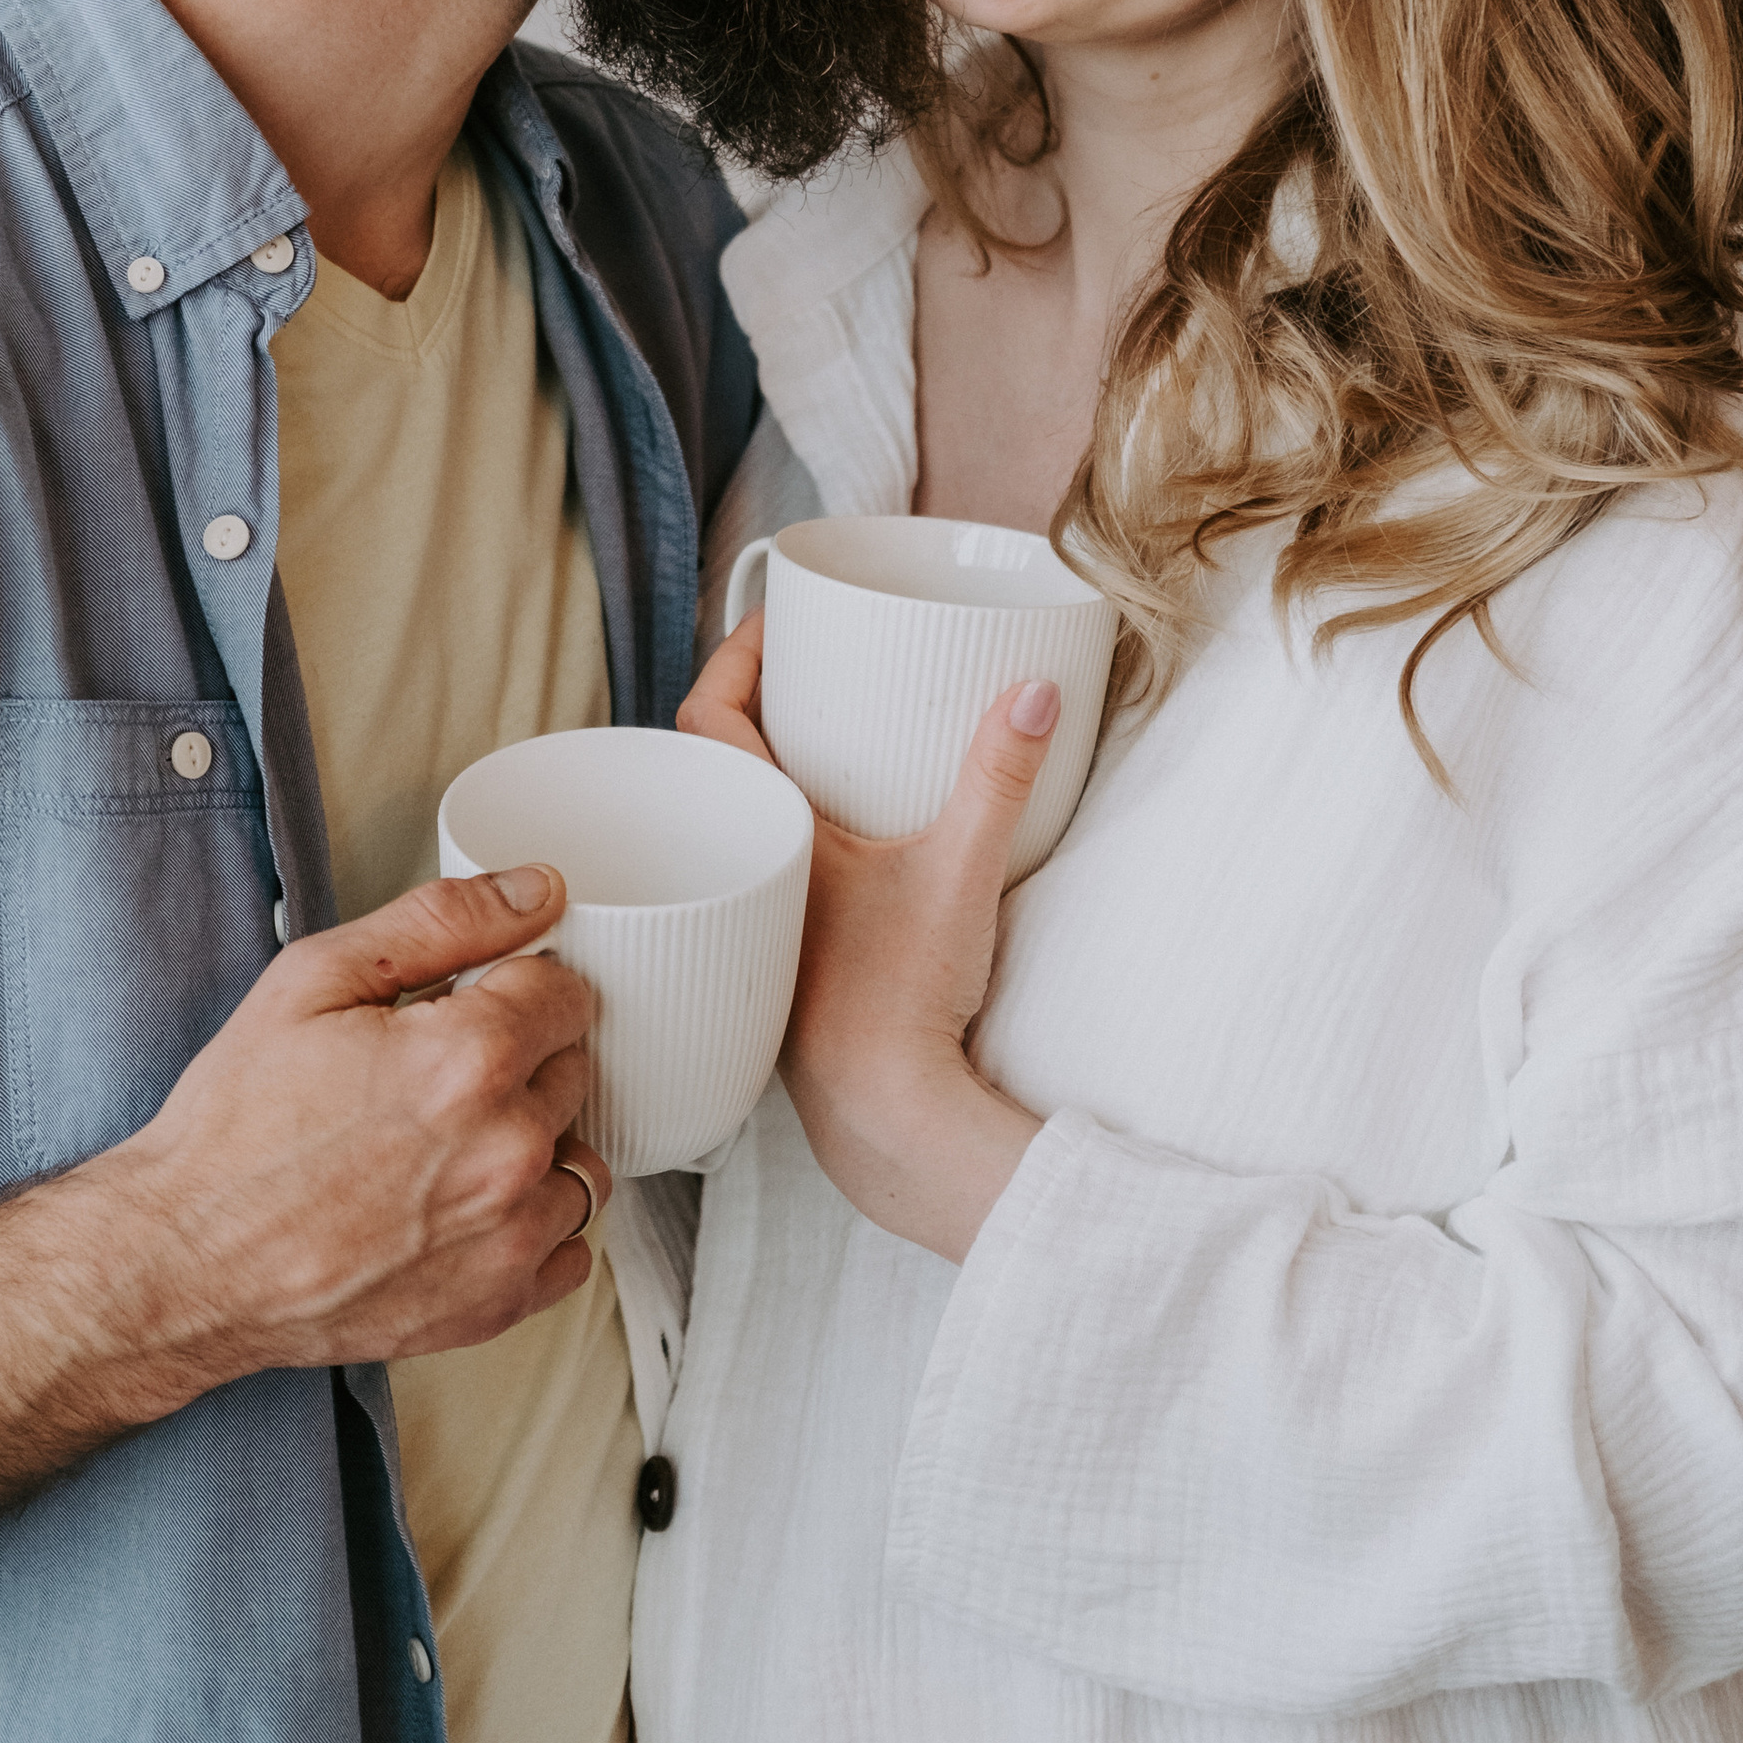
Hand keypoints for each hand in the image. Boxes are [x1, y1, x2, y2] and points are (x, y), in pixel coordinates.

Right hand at [106, 863, 610, 1386]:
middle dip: (519, 1058)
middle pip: (573, 1069)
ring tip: (450, 1143)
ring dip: (534, 1143)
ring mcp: (507, 1238)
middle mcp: (505, 1151)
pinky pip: (570, 1248)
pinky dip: (532, 1225)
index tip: (473, 1004)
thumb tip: (534, 892)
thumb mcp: (315, 980)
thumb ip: (441, 921)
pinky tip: (466, 1208)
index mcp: (470, 1060)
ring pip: (578, 1158)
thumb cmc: (235, 1129)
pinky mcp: (496, 1305)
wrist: (186, 1261)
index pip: (564, 991)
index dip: (514, 985)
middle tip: (435, 1074)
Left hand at [680, 620, 1051, 1263]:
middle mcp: (742, 875)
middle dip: (753, 706)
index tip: (775, 621)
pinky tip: (842, 839)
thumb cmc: (901, 1003)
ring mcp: (762, 922)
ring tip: (825, 737)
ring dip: (769, 776)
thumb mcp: (960, 871)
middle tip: (807, 667)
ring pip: (737, 820)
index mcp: (759, 837)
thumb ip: (999, 777)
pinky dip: (790, 835)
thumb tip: (1035, 691)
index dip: (732, 656)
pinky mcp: (789, 961)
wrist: (889, 1121)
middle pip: (713, 763)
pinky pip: (768, 871)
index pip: (707, 717)